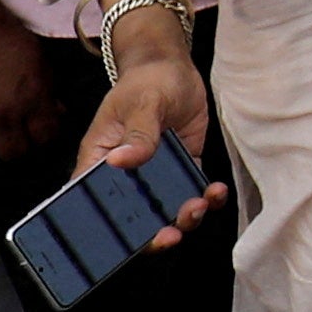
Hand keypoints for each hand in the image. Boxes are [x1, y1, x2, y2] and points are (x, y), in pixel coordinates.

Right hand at [0, 0, 59, 160]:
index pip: (46, 137)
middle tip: (5, 131)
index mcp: (32, 98)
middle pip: (13, 152)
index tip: (35, 130)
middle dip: (12, 143)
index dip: (42, 136)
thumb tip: (55, 110)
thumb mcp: (34, 54)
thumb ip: (45, 86)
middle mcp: (2, 115)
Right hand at [73, 37, 228, 250]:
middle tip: (172, 234)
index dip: (107, 228)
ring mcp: (156, 174)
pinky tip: (216, 191)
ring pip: (167, 209)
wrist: (173, 69)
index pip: (96, 203)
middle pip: (134, 217)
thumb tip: (122, 160)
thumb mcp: (142, 104)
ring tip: (199, 205)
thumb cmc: (146, 82)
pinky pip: (193, 191)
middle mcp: (127, 174)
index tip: (126, 242)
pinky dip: (207, 198)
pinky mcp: (183, 167)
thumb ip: (138, 133)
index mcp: (101, 161)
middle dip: (153, 232)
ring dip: (184, 217)